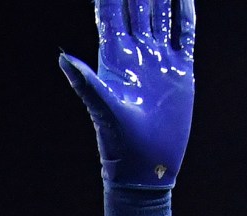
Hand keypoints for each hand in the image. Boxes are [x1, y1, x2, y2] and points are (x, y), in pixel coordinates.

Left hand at [61, 0, 197, 202]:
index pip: (112, 15)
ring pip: (161, 15)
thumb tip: (62, 58)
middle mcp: (137, 53)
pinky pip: (184, 35)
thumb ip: (85, 83)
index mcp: (115, 58)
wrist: (146, 167)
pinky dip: (185, 14)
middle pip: (137, 7)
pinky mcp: (180, 71)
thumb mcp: (101, 111)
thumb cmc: (119, 145)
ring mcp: (159, 60)